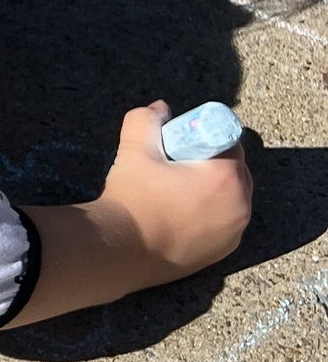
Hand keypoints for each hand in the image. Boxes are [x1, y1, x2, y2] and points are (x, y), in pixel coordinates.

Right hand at [3, 99, 253, 328]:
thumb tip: (160, 109)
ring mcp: (233, 233)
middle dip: (211, 161)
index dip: (204, 135)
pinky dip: (208, 212)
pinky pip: (223, 222)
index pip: (228, 141)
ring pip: (230, 198)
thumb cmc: (133, 198)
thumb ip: (147, 120)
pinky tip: (178, 212)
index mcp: (226, 177)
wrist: (120, 250)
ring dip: (211, 187)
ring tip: (176, 188)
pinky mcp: (222, 253)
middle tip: (176, 161)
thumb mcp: (135, 150)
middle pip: (234, 170)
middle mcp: (240, 207)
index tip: (180, 140)